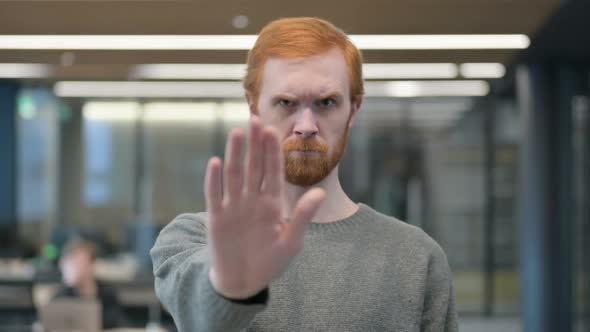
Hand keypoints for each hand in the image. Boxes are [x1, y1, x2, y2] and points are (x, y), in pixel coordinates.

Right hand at [205, 116, 324, 298]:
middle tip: (254, 119)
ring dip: (234, 154)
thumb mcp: (291, 242)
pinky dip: (214, 180)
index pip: (273, 172)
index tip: (273, 131)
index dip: (273, 152)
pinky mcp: (217, 218)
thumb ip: (302, 215)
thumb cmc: (270, 263)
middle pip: (253, 166)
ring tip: (236, 133)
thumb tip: (320, 192)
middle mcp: (252, 201)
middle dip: (254, 144)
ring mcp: (234, 207)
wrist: (243, 283)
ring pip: (234, 175)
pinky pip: (214, 196)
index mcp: (272, 204)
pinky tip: (215, 162)